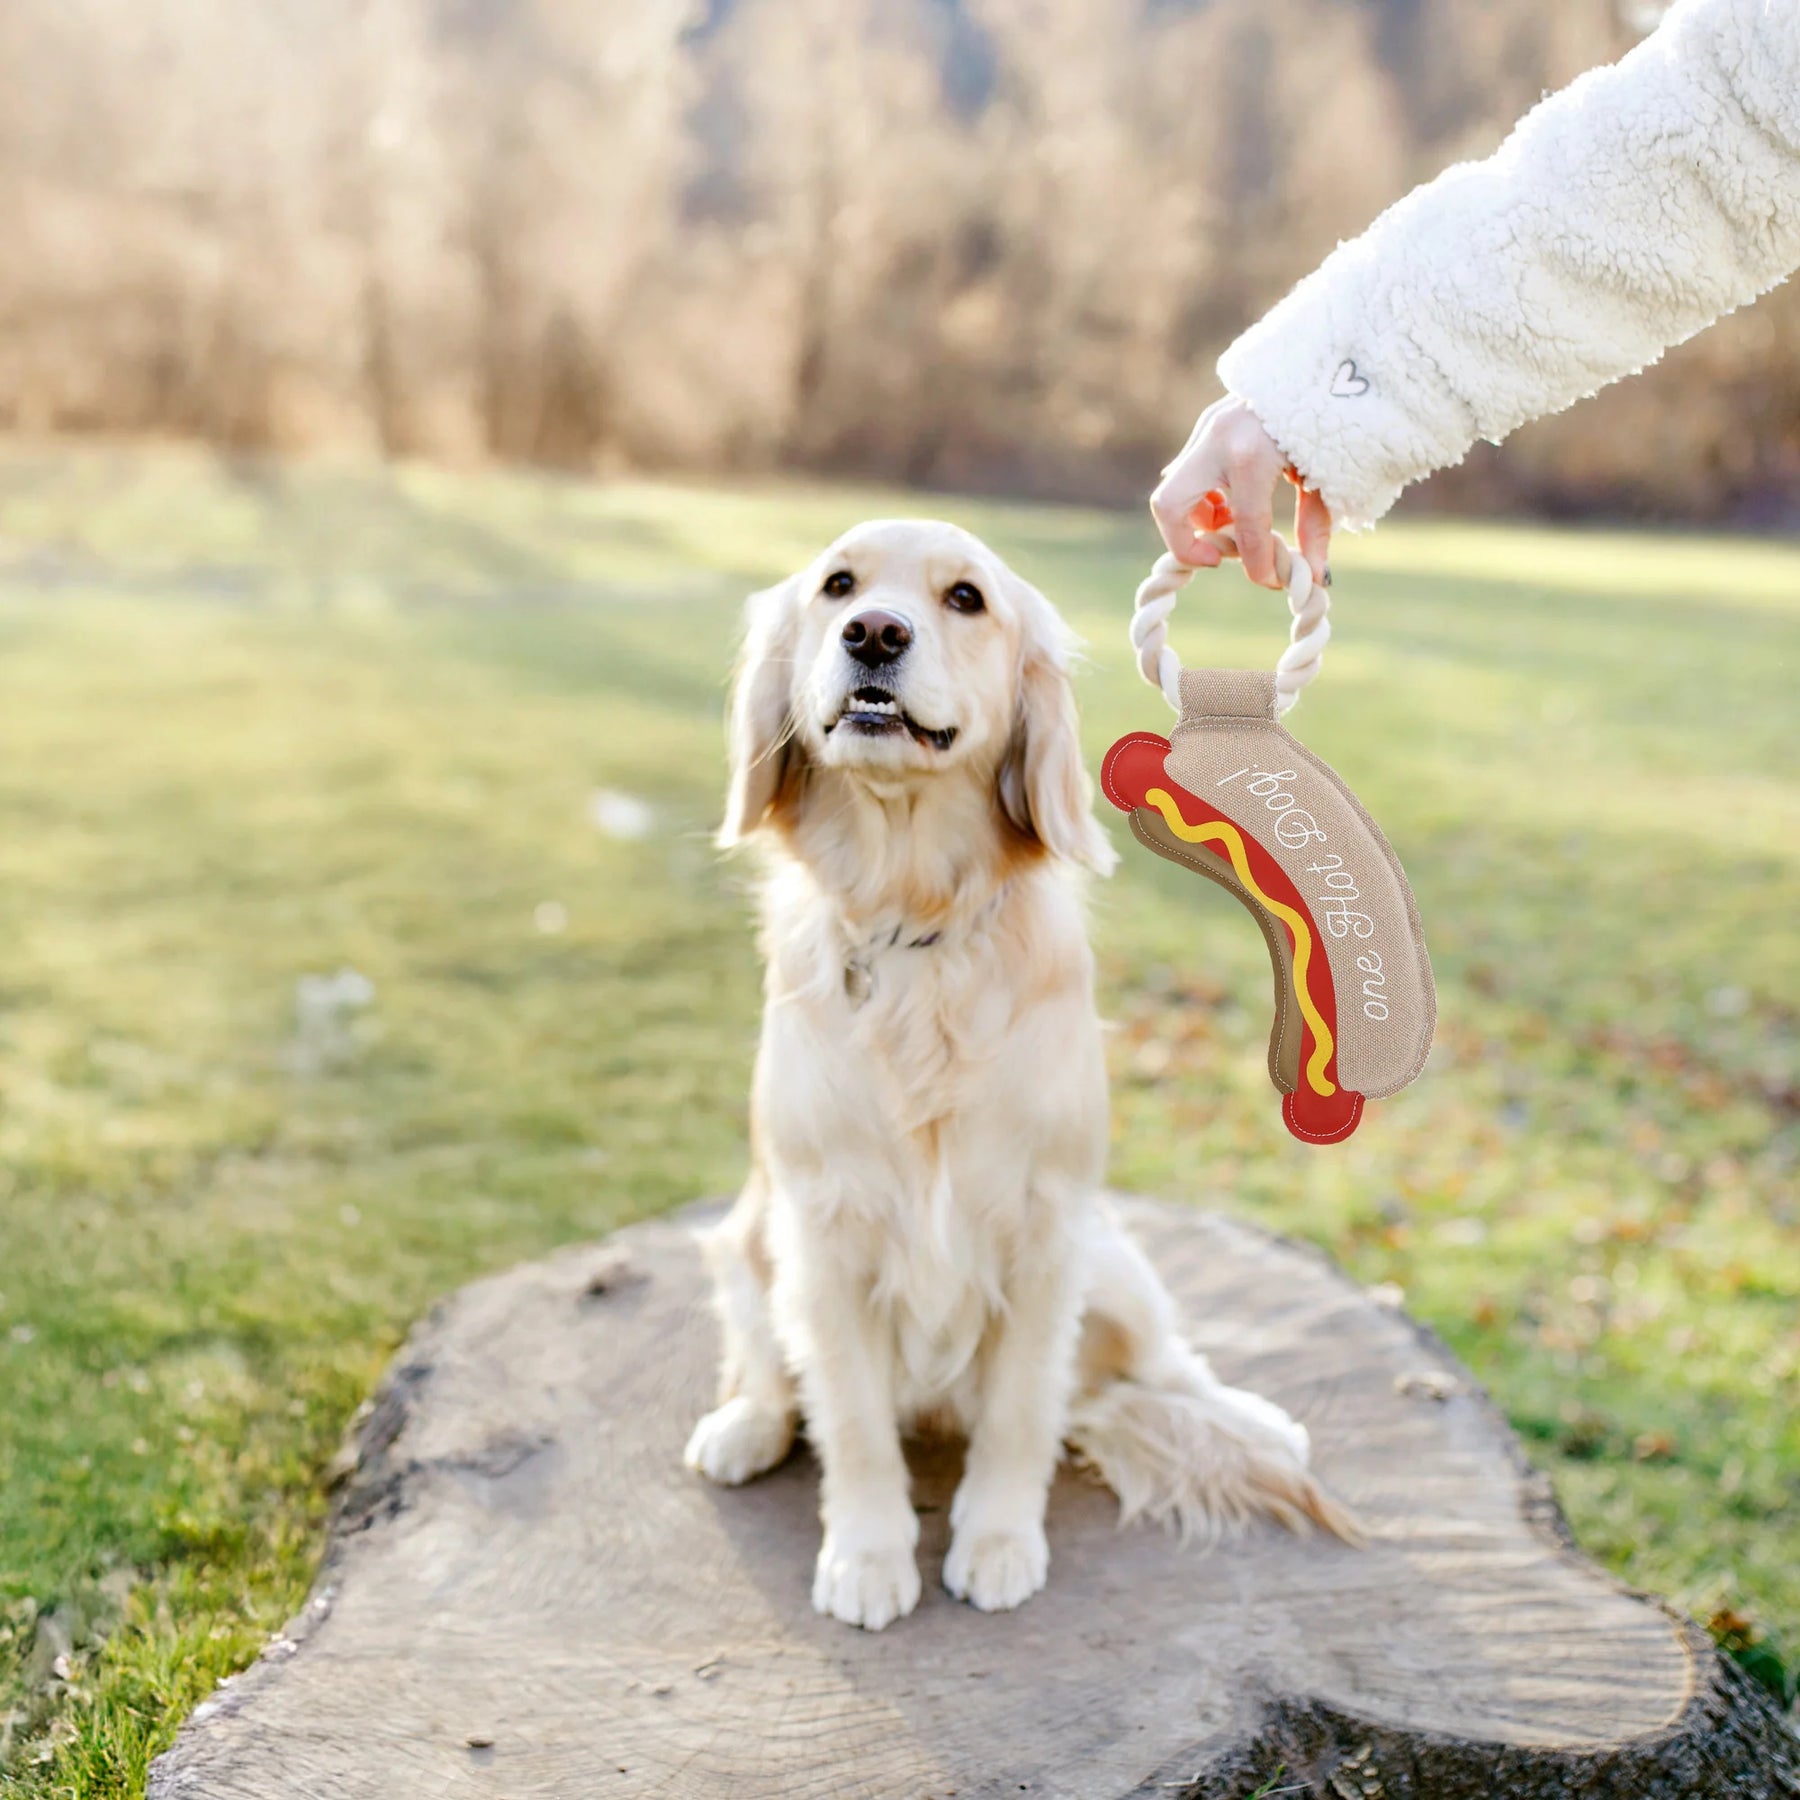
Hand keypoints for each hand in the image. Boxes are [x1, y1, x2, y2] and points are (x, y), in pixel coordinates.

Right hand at [1150, 397, 1330, 589]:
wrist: (1334, 354)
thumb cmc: (1339, 415)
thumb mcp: (1333, 475)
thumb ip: (1317, 526)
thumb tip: (1314, 576)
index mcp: (1253, 454)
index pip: (1244, 528)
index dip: (1256, 564)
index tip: (1269, 581)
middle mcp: (1219, 439)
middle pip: (1169, 507)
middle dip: (1186, 543)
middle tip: (1220, 556)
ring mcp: (1208, 426)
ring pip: (1174, 489)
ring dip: (1199, 517)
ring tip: (1236, 524)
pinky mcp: (1209, 421)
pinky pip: (1190, 470)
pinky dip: (1205, 495)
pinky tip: (1234, 501)